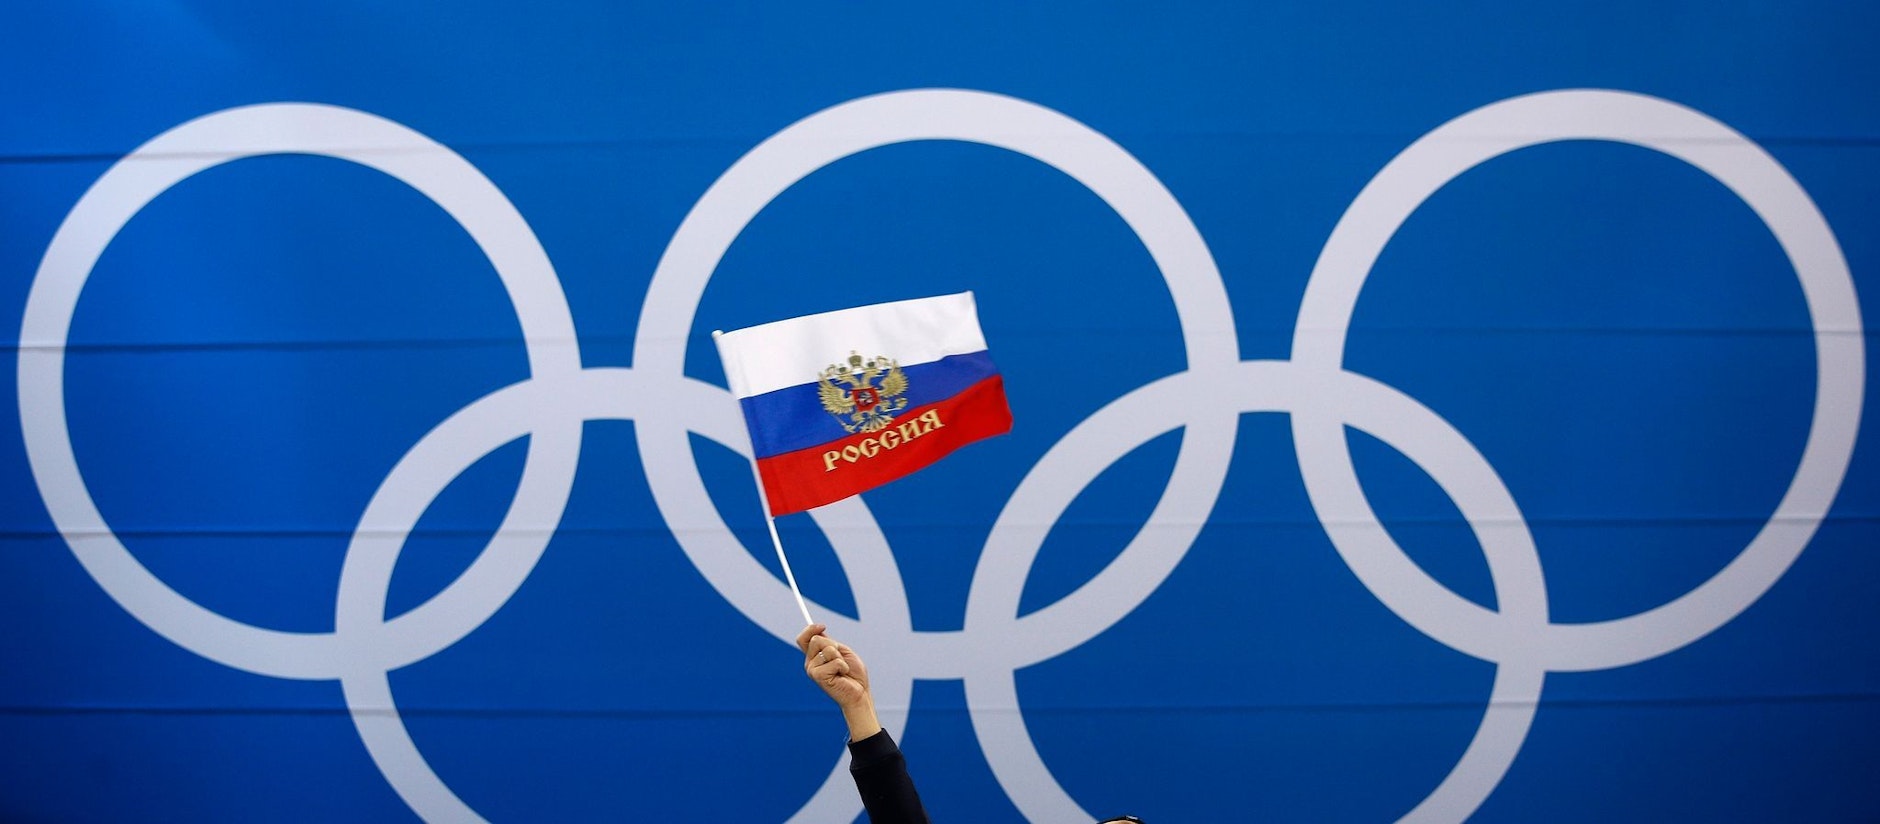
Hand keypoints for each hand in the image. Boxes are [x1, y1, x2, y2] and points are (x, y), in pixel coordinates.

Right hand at [797, 623, 881, 740]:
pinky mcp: (818, 677)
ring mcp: (812, 670)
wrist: (860, 692)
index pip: (802, 639)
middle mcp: (810, 663)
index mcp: (814, 656)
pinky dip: (843, 666)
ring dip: (840, 657)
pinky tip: (842, 675)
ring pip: (827, 649)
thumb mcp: (842, 652)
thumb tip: (818, 629)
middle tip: (840, 659)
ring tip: (842, 670)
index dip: (810, 629)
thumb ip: (829, 643)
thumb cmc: (853, 673)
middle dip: (834, 645)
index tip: (823, 626)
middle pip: (816, 640)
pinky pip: (834, 661)